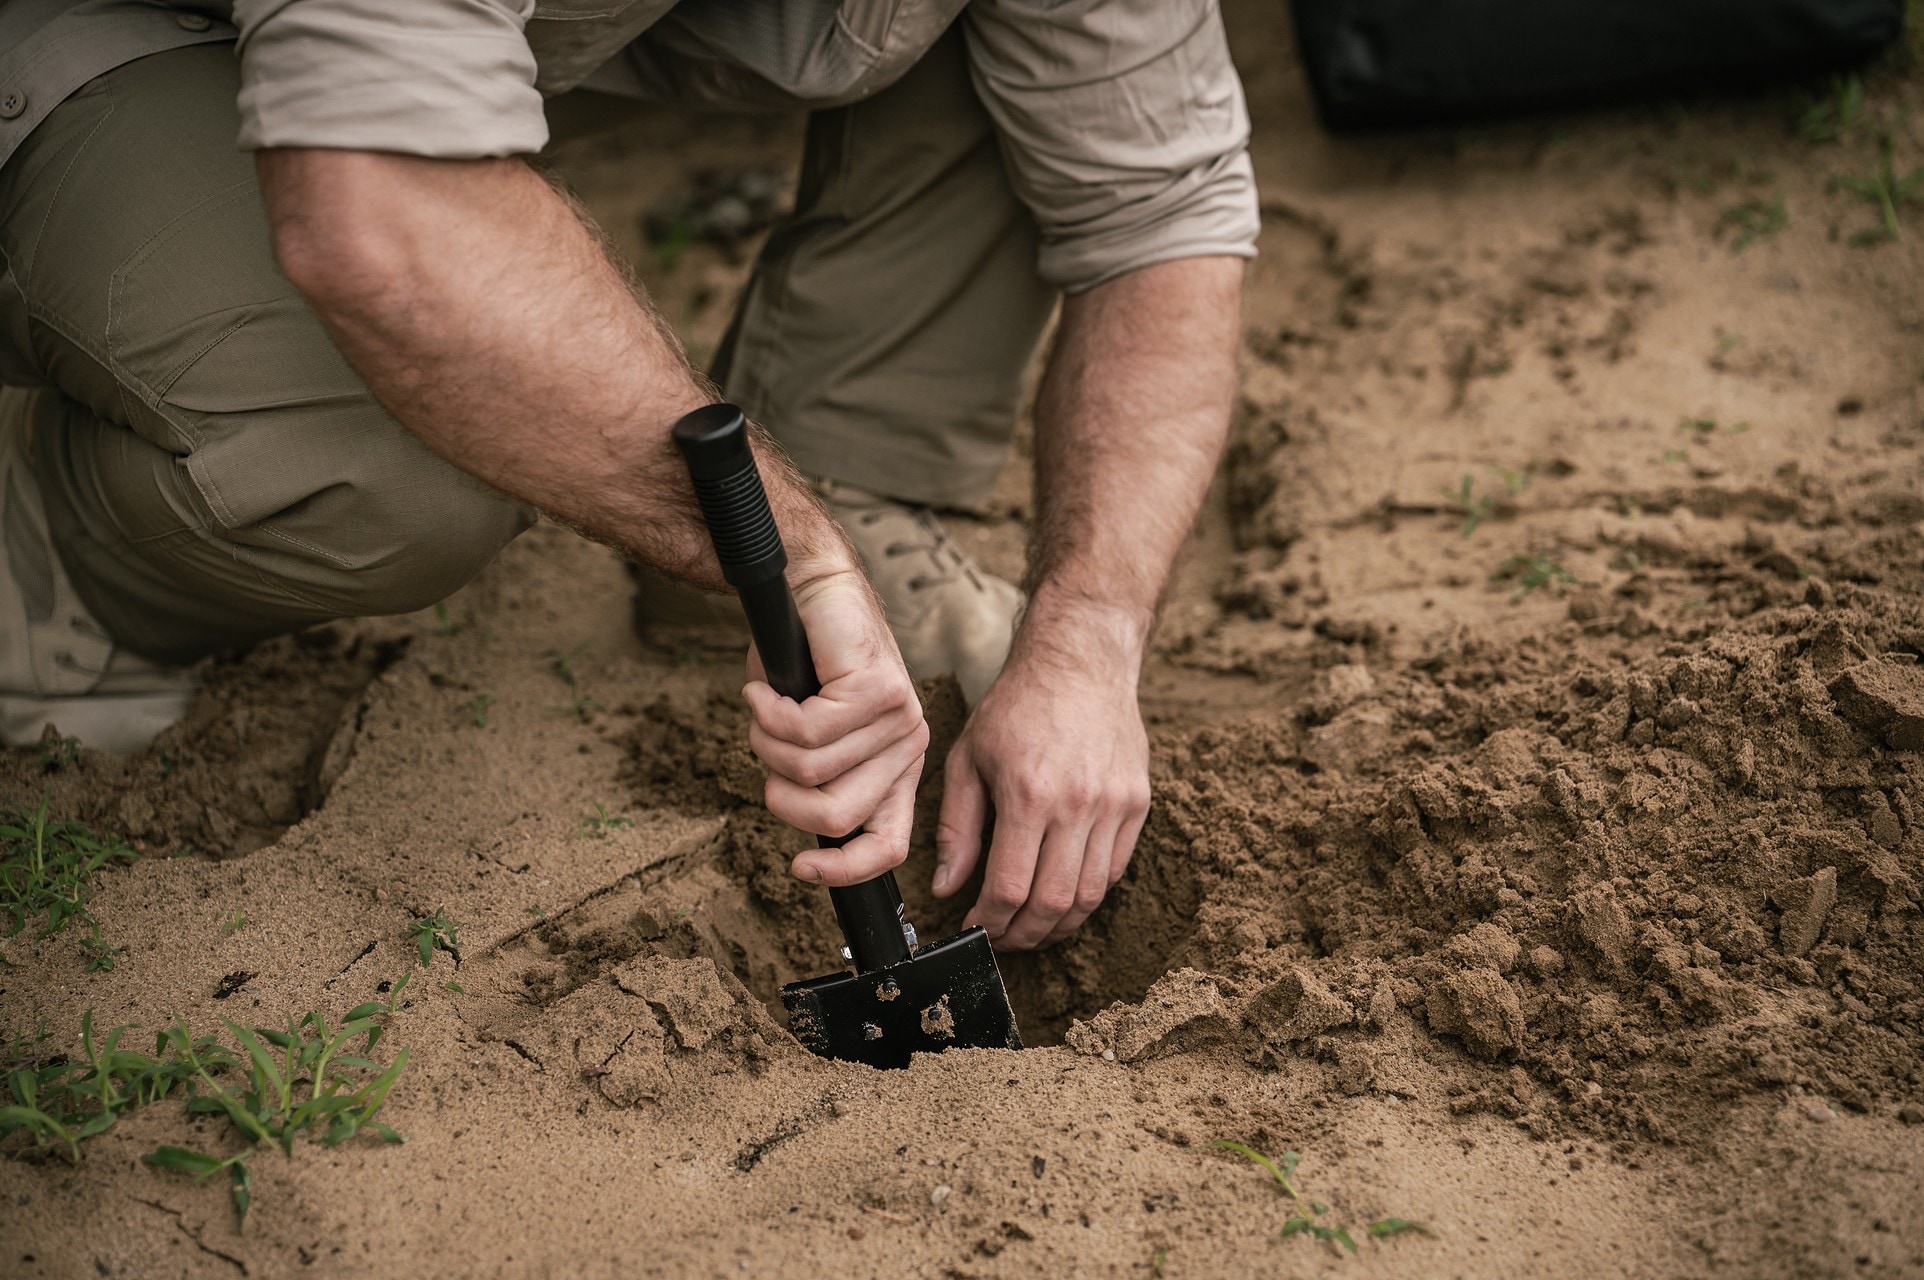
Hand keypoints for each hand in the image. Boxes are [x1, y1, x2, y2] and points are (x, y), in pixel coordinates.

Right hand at [742, 563, 928, 887]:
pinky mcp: (878, 689)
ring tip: (765, 707)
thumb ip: (814, 781)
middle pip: (834, 817)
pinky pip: (805, 732)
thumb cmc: (804, 663)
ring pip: (810, 771)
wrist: (809, 587)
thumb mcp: (811, 737)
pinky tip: (764, 689)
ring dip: (765, 742)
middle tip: (765, 749)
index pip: (888, 846)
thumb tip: (799, 826)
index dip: (844, 871)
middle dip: (781, 793)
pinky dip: (767, 713)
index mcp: (895, 769)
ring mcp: (899, 718)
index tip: (799, 870)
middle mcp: (908, 747)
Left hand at [932, 648, 1151, 949]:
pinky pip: (1115, 869)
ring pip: (1089, 895)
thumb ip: (956, 827)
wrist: (1080, 660)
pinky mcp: (1138, 802)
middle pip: (1053, 903)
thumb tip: (947, 887)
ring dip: (1058, 925)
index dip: (988, 922)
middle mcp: (1078, 804)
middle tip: (1001, 939)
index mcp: (1028, 793)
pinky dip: (1087, 895)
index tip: (973, 929)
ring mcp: (1114, 805)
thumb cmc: (1018, 705)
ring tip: (1031, 928)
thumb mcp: (968, 758)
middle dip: (1022, 935)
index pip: (1009, 887)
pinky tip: (1062, 897)